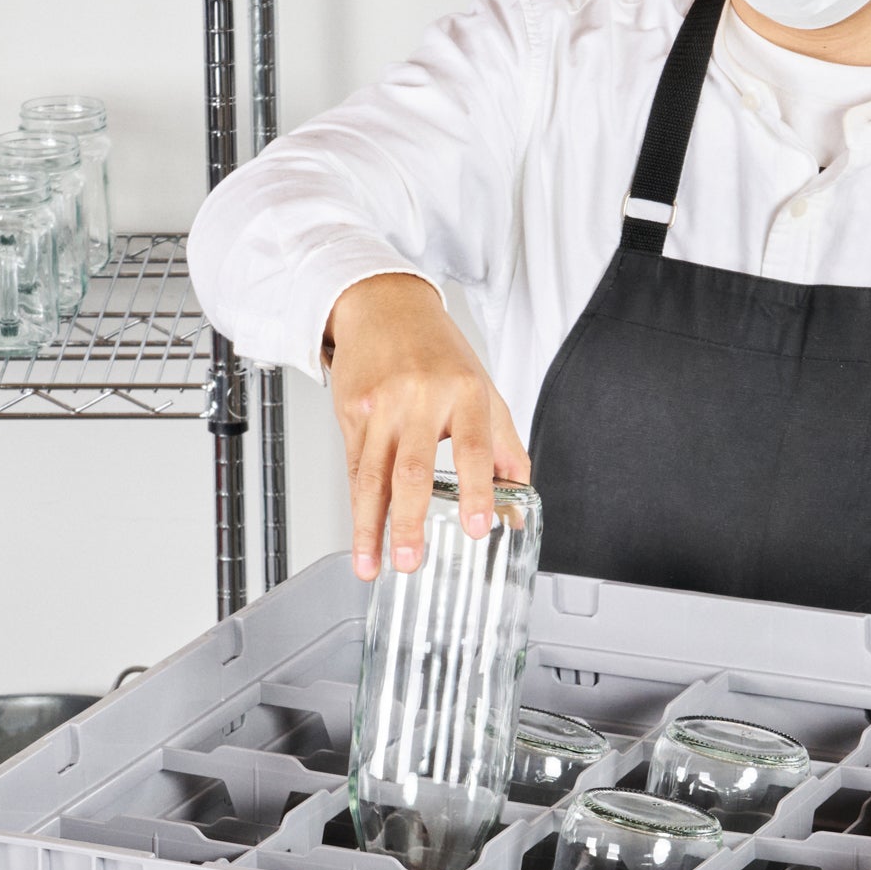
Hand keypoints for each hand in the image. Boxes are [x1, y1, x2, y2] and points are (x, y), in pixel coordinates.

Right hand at [326, 274, 529, 578]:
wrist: (384, 304)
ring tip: (372, 565)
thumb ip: (504, 450)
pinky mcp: (351, 411)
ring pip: (372, 476)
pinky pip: (355, 468)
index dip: (478, 491)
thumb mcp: (483, 392)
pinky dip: (357, 507)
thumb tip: (518, 507)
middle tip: (411, 562)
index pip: (473, 449)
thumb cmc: (438, 352)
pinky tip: (362, 537)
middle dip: (409, 522)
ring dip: (370, 527)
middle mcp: (420, 398)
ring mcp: (381, 405)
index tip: (478, 528)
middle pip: (412, 470)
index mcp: (464, 392)